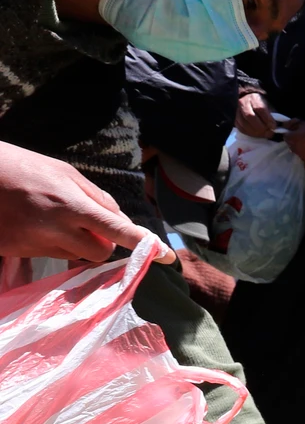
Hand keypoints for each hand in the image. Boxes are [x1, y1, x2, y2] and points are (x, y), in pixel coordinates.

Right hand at [0, 141, 173, 263]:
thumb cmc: (21, 166)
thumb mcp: (63, 172)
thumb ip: (95, 197)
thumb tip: (119, 218)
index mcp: (72, 205)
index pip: (118, 230)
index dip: (145, 244)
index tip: (167, 256)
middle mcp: (57, 229)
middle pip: (101, 252)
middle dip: (102, 242)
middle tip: (86, 223)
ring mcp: (36, 243)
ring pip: (76, 256)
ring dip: (76, 243)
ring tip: (54, 218)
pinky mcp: (17, 251)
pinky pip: (50, 256)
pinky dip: (53, 245)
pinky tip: (37, 225)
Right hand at [234, 90, 275, 137]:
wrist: (246, 99)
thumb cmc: (261, 103)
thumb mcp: (269, 105)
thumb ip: (274, 114)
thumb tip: (284, 125)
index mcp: (254, 98)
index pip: (260, 108)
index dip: (267, 119)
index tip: (274, 127)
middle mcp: (243, 103)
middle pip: (250, 117)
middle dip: (261, 127)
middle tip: (269, 133)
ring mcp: (236, 111)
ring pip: (244, 124)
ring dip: (255, 132)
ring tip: (264, 135)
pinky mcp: (233, 118)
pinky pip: (240, 128)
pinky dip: (249, 133)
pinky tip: (256, 134)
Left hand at [282, 121, 304, 169]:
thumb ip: (295, 124)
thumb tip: (288, 125)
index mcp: (292, 139)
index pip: (285, 135)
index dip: (290, 132)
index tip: (295, 130)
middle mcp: (294, 150)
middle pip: (291, 145)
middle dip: (295, 141)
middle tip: (303, 137)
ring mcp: (301, 158)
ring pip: (298, 153)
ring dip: (301, 149)